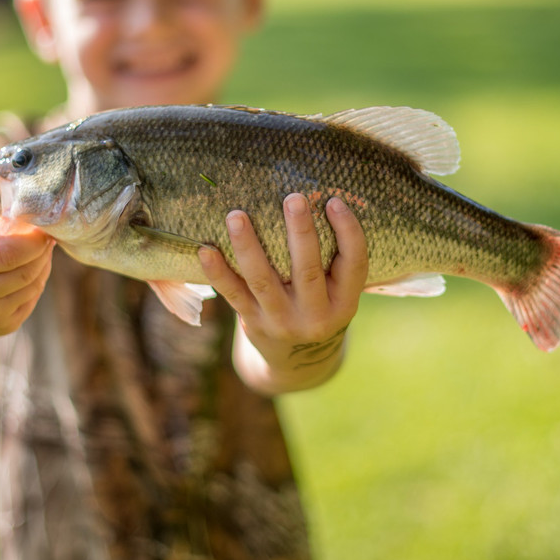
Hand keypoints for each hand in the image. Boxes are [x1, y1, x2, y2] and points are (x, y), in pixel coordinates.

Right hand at [0, 212, 54, 344]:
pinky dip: (37, 281)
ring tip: (42, 250)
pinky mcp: (2, 328)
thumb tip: (24, 224)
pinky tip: (34, 269)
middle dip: (41, 251)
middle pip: (24, 271)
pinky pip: (32, 300)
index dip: (32, 241)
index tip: (41, 228)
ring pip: (32, 286)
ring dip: (43, 265)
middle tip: (46, 236)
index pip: (7, 254)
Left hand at [198, 193, 368, 393]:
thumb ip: (333, 259)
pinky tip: (205, 250)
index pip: (354, 264)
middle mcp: (316, 316)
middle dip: (301, 233)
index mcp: (345, 303)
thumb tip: (318, 198)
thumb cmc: (320, 308)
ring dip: (248, 246)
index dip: (348, 231)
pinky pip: (234, 295)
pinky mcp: (254, 323)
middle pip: (308, 271)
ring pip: (263, 281)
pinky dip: (218, 273)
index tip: (333, 200)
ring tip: (236, 215)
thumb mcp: (339, 294)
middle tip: (293, 197)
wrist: (298, 362)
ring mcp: (282, 322)